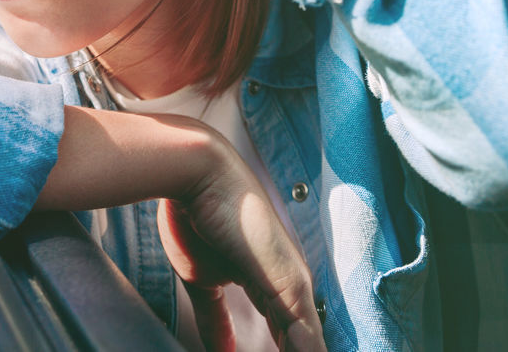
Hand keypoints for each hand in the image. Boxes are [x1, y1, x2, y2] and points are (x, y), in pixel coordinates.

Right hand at [159, 141, 324, 351]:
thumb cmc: (196, 217)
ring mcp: (295, 286)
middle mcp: (293, 288)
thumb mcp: (202, 281)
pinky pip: (305, 339)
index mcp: (275, 287)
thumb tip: (217, 351)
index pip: (291, 341)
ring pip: (310, 346)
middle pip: (306, 345)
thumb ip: (214, 319)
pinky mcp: (289, 284)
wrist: (196, 174)